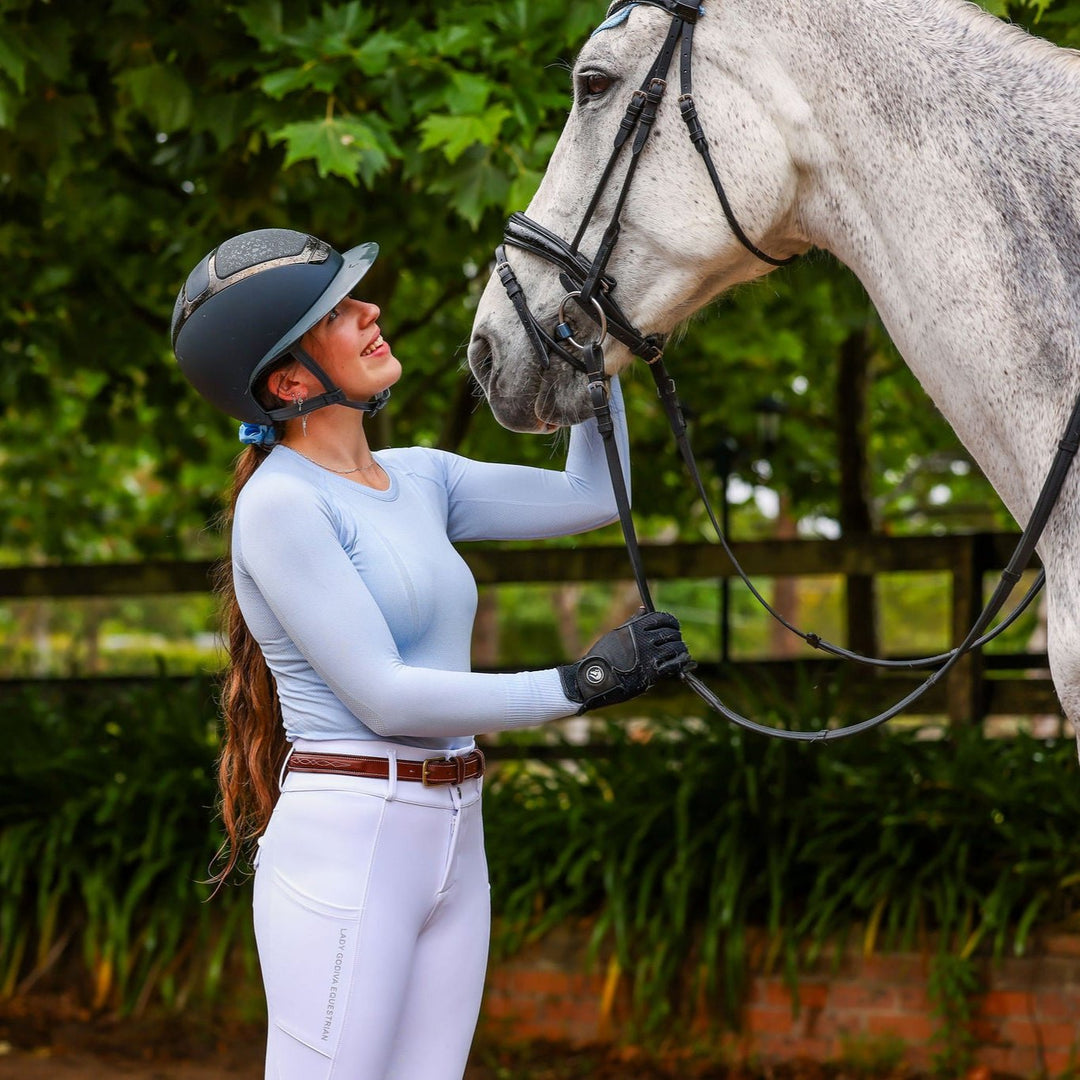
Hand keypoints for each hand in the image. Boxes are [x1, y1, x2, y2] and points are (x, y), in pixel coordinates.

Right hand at [558, 609, 692, 712]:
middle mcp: (644, 639)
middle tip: (676, 642)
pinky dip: (680, 663)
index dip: (671, 622)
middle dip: (676, 637)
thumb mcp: (615, 634)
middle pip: (671, 633)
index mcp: (635, 628)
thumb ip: (633, 622)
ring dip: (680, 650)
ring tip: (680, 653)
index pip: (662, 618)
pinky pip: (674, 665)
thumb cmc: (603, 657)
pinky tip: (681, 663)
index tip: (673, 626)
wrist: (593, 679)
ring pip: (675, 648)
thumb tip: (644, 609)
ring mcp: (649, 656)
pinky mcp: (652, 673)